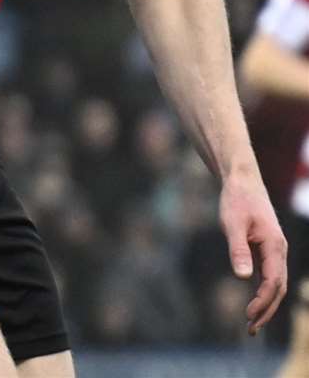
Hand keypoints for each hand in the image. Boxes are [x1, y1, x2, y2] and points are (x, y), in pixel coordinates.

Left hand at [218, 172, 287, 333]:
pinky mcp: (267, 249)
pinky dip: (264, 292)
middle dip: (266, 310)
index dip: (263, 301)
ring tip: (252, 323)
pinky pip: (271, 276)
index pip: (273, 282)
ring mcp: (275, 250)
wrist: (242, 181)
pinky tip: (255, 303)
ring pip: (276, 284)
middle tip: (251, 330)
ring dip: (266, 304)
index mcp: (274, 246)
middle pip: (278, 288)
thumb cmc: (236, 200)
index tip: (248, 315)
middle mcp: (279, 250)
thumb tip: (242, 277)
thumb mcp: (232, 223)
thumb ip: (238, 249)